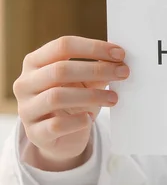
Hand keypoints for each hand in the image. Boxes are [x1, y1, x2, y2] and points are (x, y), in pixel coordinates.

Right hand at [13, 36, 128, 170]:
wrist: (60, 138)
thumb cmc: (73, 104)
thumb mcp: (84, 84)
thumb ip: (98, 71)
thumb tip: (119, 59)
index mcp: (35, 63)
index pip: (62, 46)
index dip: (93, 47)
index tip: (120, 53)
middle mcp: (25, 84)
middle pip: (60, 70)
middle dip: (96, 70)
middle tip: (123, 73)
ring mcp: (27, 109)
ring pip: (57, 97)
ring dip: (91, 96)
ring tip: (113, 98)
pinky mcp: (36, 133)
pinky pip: (57, 125)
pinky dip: (77, 121)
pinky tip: (89, 119)